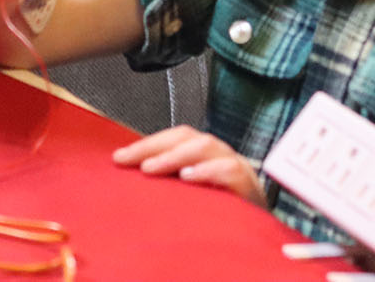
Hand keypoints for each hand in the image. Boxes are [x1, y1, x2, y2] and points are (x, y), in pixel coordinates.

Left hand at [111, 126, 266, 206]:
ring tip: (152, 167)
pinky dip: (208, 172)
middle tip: (131, 161)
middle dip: (156, 145)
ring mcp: (237, 166)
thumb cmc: (218, 215)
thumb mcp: (189, 196)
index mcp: (203, 155)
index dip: (147, 144)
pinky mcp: (250, 186)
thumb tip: (130, 179)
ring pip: (208, 146)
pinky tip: (188, 178)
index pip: (174, 138)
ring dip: (177, 155)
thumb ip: (169, 184)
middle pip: (188, 137)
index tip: (118, 158)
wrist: (256, 237)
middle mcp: (219, 155)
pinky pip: (231, 171)